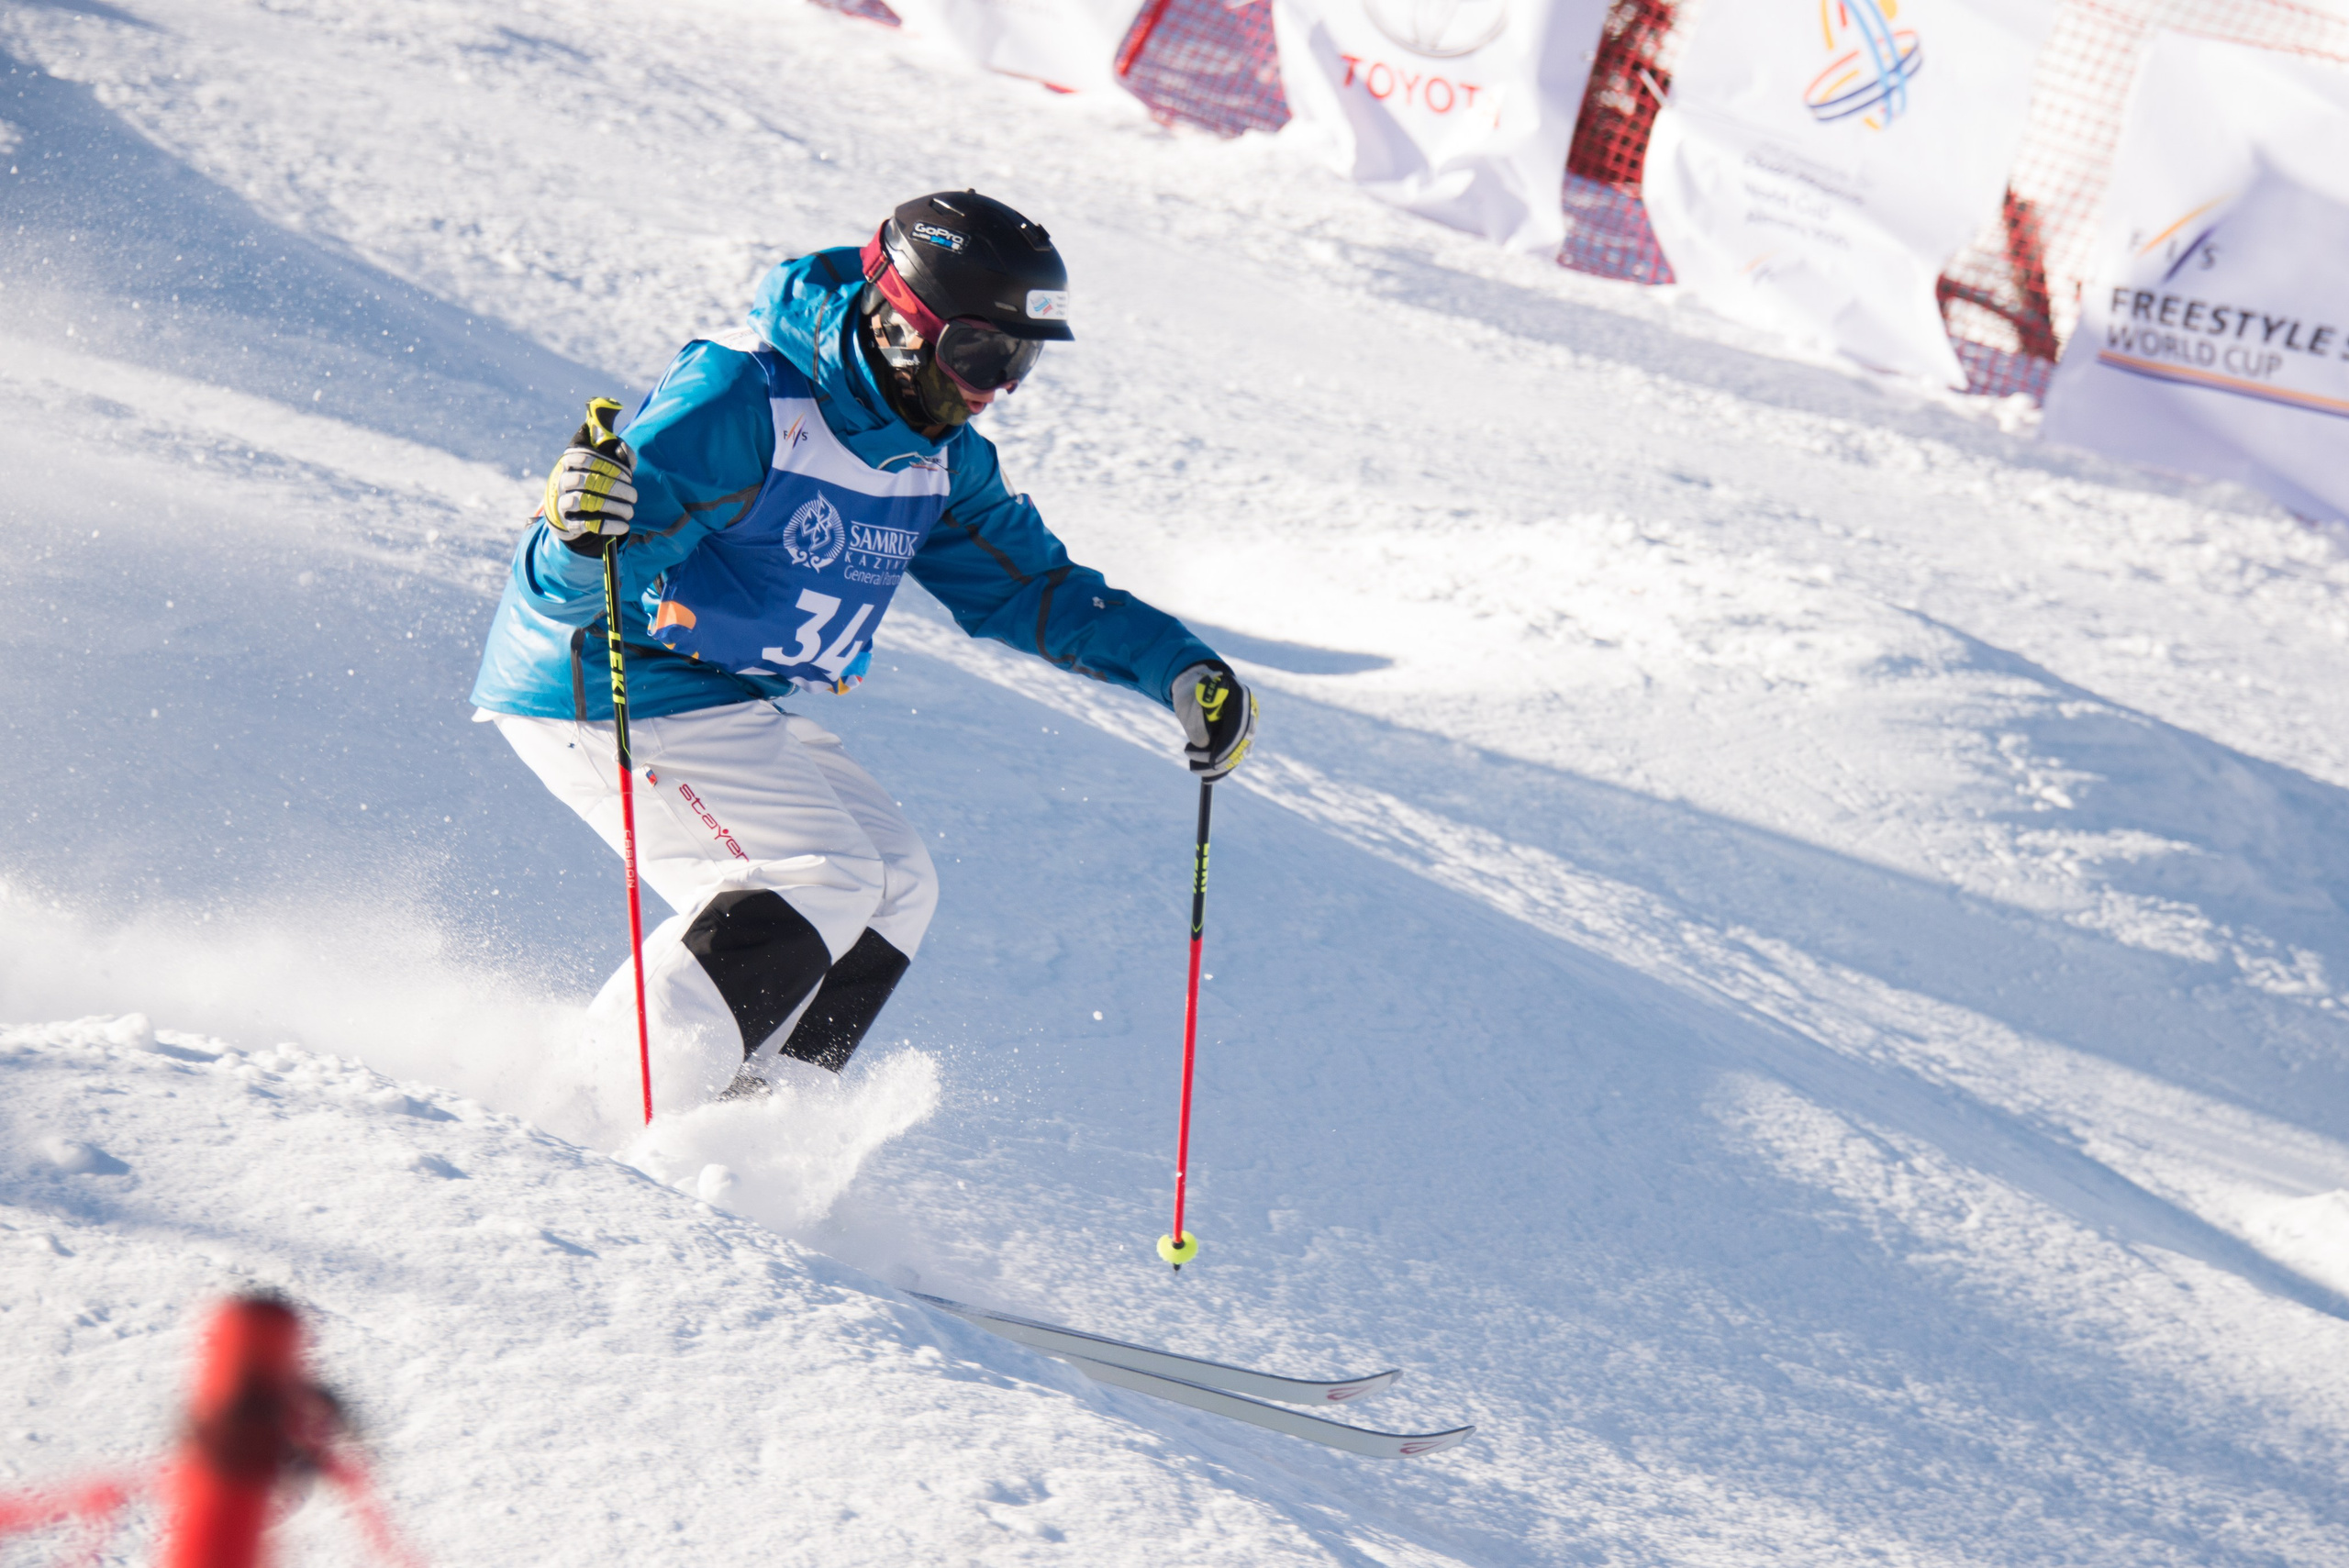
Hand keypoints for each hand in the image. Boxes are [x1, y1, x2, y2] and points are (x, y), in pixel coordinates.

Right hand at [543, 396, 636, 549]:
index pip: (583, 455)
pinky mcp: (566, 525)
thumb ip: (614, 450)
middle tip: (634, 495)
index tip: (627, 472)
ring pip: (587, 501)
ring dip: (614, 506)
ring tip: (631, 511)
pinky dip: (608, 525)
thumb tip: (625, 446)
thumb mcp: (601, 463)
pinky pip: (587, 523)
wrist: (568, 518)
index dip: (607, 463)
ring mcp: (562, 502)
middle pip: (588, 479)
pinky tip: (624, 526)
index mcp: (569, 460)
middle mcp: (561, 479)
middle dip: (616, 487)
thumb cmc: (591, 483)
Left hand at [1174, 662, 1256, 780]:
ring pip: (1238, 754)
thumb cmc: (1192, 692)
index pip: (1240, 726)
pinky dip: (1221, 770)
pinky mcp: (1241, 738)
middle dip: (1221, 759)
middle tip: (1196, 768)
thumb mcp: (1190, 701)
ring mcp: (1248, 725)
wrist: (1197, 689)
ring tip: (1191, 766)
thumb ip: (1197, 717)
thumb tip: (1205, 743)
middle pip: (1242, 743)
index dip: (1228, 746)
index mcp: (1241, 696)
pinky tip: (1206, 779)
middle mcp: (1249, 712)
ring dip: (1216, 767)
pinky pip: (1234, 757)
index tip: (1213, 762)